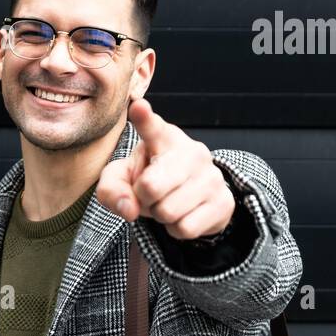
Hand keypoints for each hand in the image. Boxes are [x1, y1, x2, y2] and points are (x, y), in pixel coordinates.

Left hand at [97, 97, 235, 240]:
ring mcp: (211, 177)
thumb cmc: (149, 179)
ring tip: (166, 202)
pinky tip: (182, 215)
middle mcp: (192, 152)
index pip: (152, 127)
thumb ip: (112, 189)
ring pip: (167, 212)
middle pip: (150, 187)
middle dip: (142, 198)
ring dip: (159, 215)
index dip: (144, 118)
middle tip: (149, 192)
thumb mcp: (123, 179)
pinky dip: (174, 229)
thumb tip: (129, 210)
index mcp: (163, 137)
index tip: (138, 106)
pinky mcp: (223, 202)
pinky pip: (185, 228)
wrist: (191, 198)